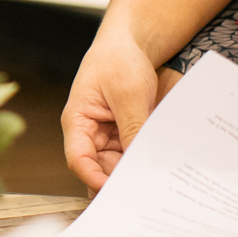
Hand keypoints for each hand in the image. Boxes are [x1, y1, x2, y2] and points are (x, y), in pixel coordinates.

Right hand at [63, 33, 176, 191]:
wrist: (130, 42)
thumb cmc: (119, 60)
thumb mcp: (128, 94)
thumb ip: (132, 130)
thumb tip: (139, 165)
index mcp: (78, 121)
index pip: (78, 159)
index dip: (94, 179)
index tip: (118, 193)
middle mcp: (90, 133)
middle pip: (100, 168)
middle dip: (120, 181)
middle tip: (146, 193)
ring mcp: (107, 136)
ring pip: (118, 166)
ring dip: (135, 173)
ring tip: (156, 184)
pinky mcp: (124, 134)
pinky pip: (132, 156)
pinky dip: (143, 162)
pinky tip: (160, 168)